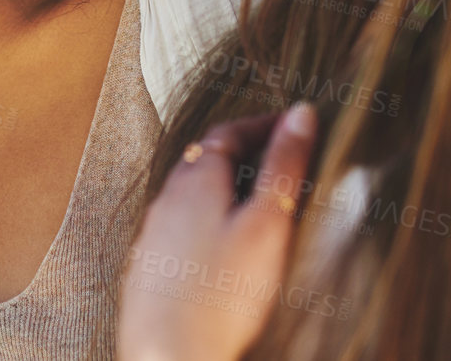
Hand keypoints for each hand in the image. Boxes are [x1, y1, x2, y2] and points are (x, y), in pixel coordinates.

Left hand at [118, 102, 317, 360]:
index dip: (260, 124)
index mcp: (196, 179)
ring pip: (189, 196)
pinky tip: (222, 250)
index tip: (289, 125)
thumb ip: (284, 165)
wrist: (171, 352)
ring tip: (255, 205)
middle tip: (276, 159)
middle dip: (241, 153)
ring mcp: (153, 235)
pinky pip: (179, 231)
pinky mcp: (149, 268)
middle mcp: (167, 199)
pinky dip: (205, 225)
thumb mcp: (268, 222)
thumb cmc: (223, 291)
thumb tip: (300, 113)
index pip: (227, 131)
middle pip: (205, 160)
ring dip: (222, 190)